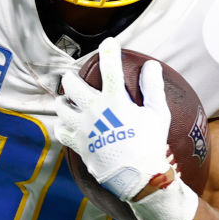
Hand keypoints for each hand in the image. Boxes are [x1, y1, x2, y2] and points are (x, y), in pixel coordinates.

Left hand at [55, 38, 171, 200]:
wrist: (139, 178)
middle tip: (75, 78)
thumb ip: (153, 87)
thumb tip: (151, 65)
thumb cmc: (151, 144)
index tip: (109, 42)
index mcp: (116, 101)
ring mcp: (83, 129)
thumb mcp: (158, 114)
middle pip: (71, 84)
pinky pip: (61, 131)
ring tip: (68, 101)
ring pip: (60, 107)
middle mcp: (95, 111)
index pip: (110, 68)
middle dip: (71, 77)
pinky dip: (62, 126)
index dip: (109, 51)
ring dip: (63, 101)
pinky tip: (68, 124)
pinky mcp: (78, 145)